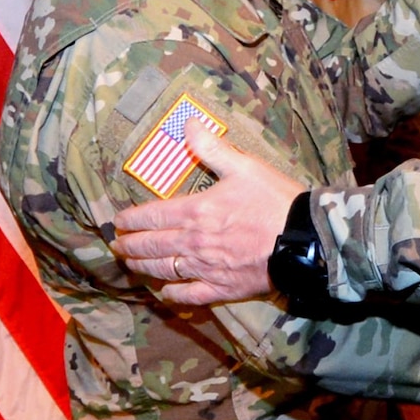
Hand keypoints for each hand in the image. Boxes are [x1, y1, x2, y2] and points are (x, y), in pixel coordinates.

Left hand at [111, 119, 300, 304]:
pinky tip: (165, 291)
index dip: (130, 219)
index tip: (118, 221)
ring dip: (142, 267)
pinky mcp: (221, 288)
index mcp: (195, 212)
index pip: (151, 216)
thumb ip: (212, 149)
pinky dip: (172, 293)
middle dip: (130, 245)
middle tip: (117, 245)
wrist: (302, 239)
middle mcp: (192, 243)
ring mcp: (205, 269)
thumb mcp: (245, 167)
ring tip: (131, 264)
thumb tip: (188, 125)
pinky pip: (188, 295)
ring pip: (162, 270)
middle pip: (151, 246)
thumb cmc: (274, 201)